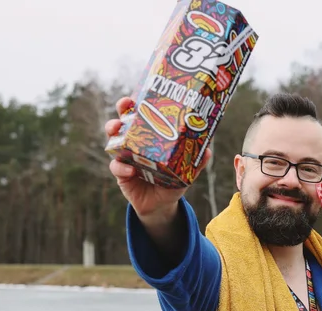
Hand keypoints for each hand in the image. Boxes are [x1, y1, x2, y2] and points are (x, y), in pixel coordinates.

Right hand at [105, 96, 212, 227]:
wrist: (161, 205)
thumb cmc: (172, 182)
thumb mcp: (186, 171)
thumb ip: (195, 162)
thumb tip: (208, 151)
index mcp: (150, 137)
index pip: (142, 116)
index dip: (137, 104)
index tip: (136, 96)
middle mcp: (135, 143)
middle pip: (124, 120)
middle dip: (121, 110)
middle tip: (125, 104)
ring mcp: (126, 157)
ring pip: (114, 140)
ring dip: (113, 132)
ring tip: (117, 129)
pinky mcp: (121, 174)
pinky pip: (117, 168)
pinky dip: (121, 167)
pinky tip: (130, 170)